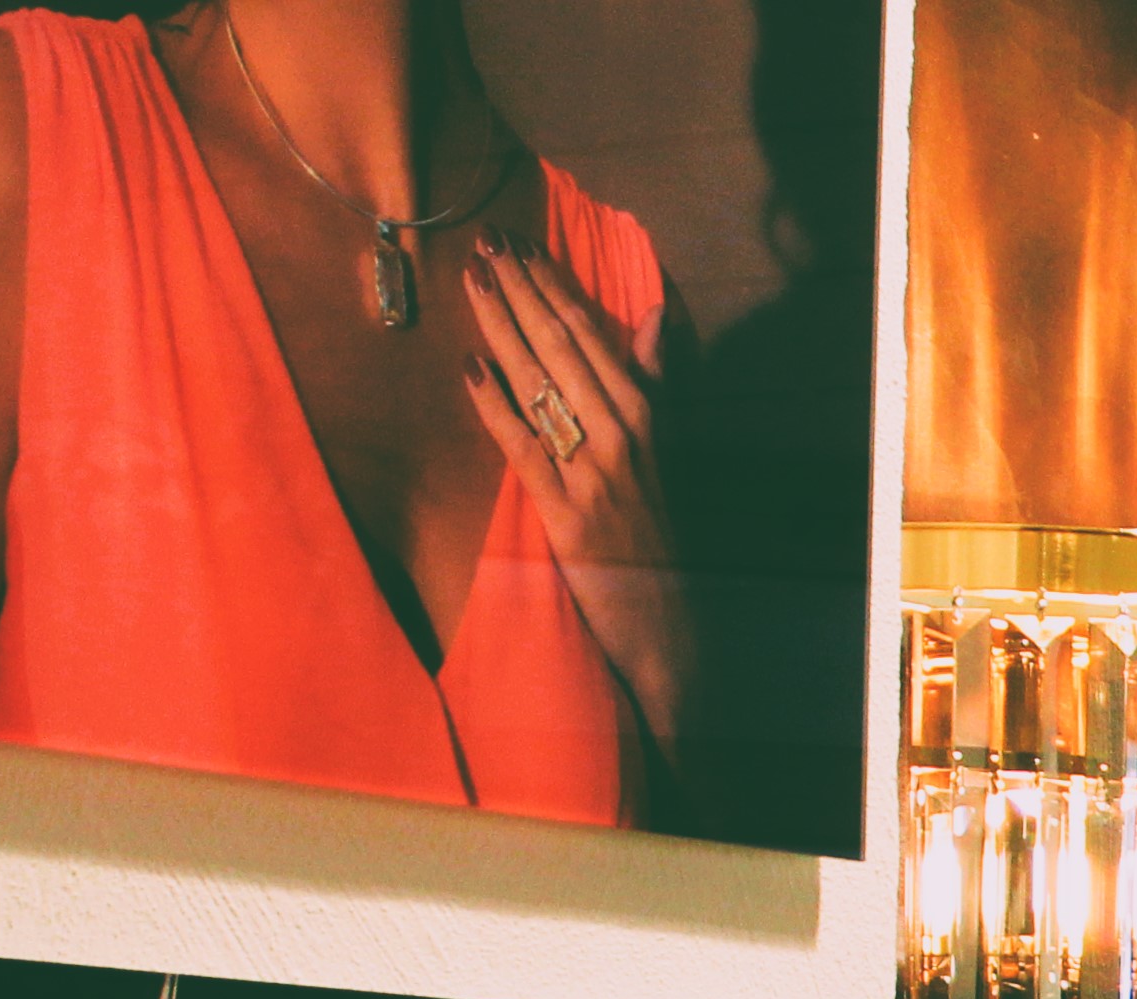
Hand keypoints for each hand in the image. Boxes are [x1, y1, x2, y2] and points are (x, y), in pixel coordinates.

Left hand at [465, 238, 692, 760]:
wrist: (664, 620)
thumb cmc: (658, 533)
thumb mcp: (665, 451)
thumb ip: (654, 381)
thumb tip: (655, 318)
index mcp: (646, 415)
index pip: (590, 334)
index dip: (551, 284)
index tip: (519, 242)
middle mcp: (624, 435)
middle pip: (563, 347)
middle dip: (521, 290)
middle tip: (485, 241)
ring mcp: (595, 473)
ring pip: (542, 385)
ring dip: (503, 328)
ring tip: (472, 282)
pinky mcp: (567, 514)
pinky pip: (525, 449)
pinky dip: (497, 408)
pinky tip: (471, 370)